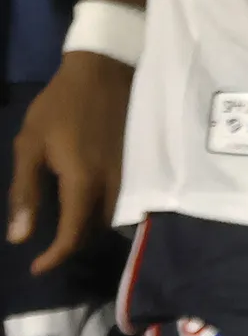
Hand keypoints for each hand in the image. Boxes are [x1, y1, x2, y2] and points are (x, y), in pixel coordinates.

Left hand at [7, 51, 133, 275]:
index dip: (55, 257)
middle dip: (74, 243)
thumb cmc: (60, 105)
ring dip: (92, 227)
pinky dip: (107, 209)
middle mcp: (112, 182)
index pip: (73, 234)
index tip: (36, 267)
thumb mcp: (30, 145)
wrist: (104, 68)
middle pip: (98, 230)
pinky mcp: (138, 160)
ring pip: (115, 215)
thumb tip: (20, 238)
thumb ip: (25, 192)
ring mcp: (130, 170)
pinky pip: (125, 197)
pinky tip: (92, 201)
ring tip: (70, 224)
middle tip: (51, 244)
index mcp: (83, 180)